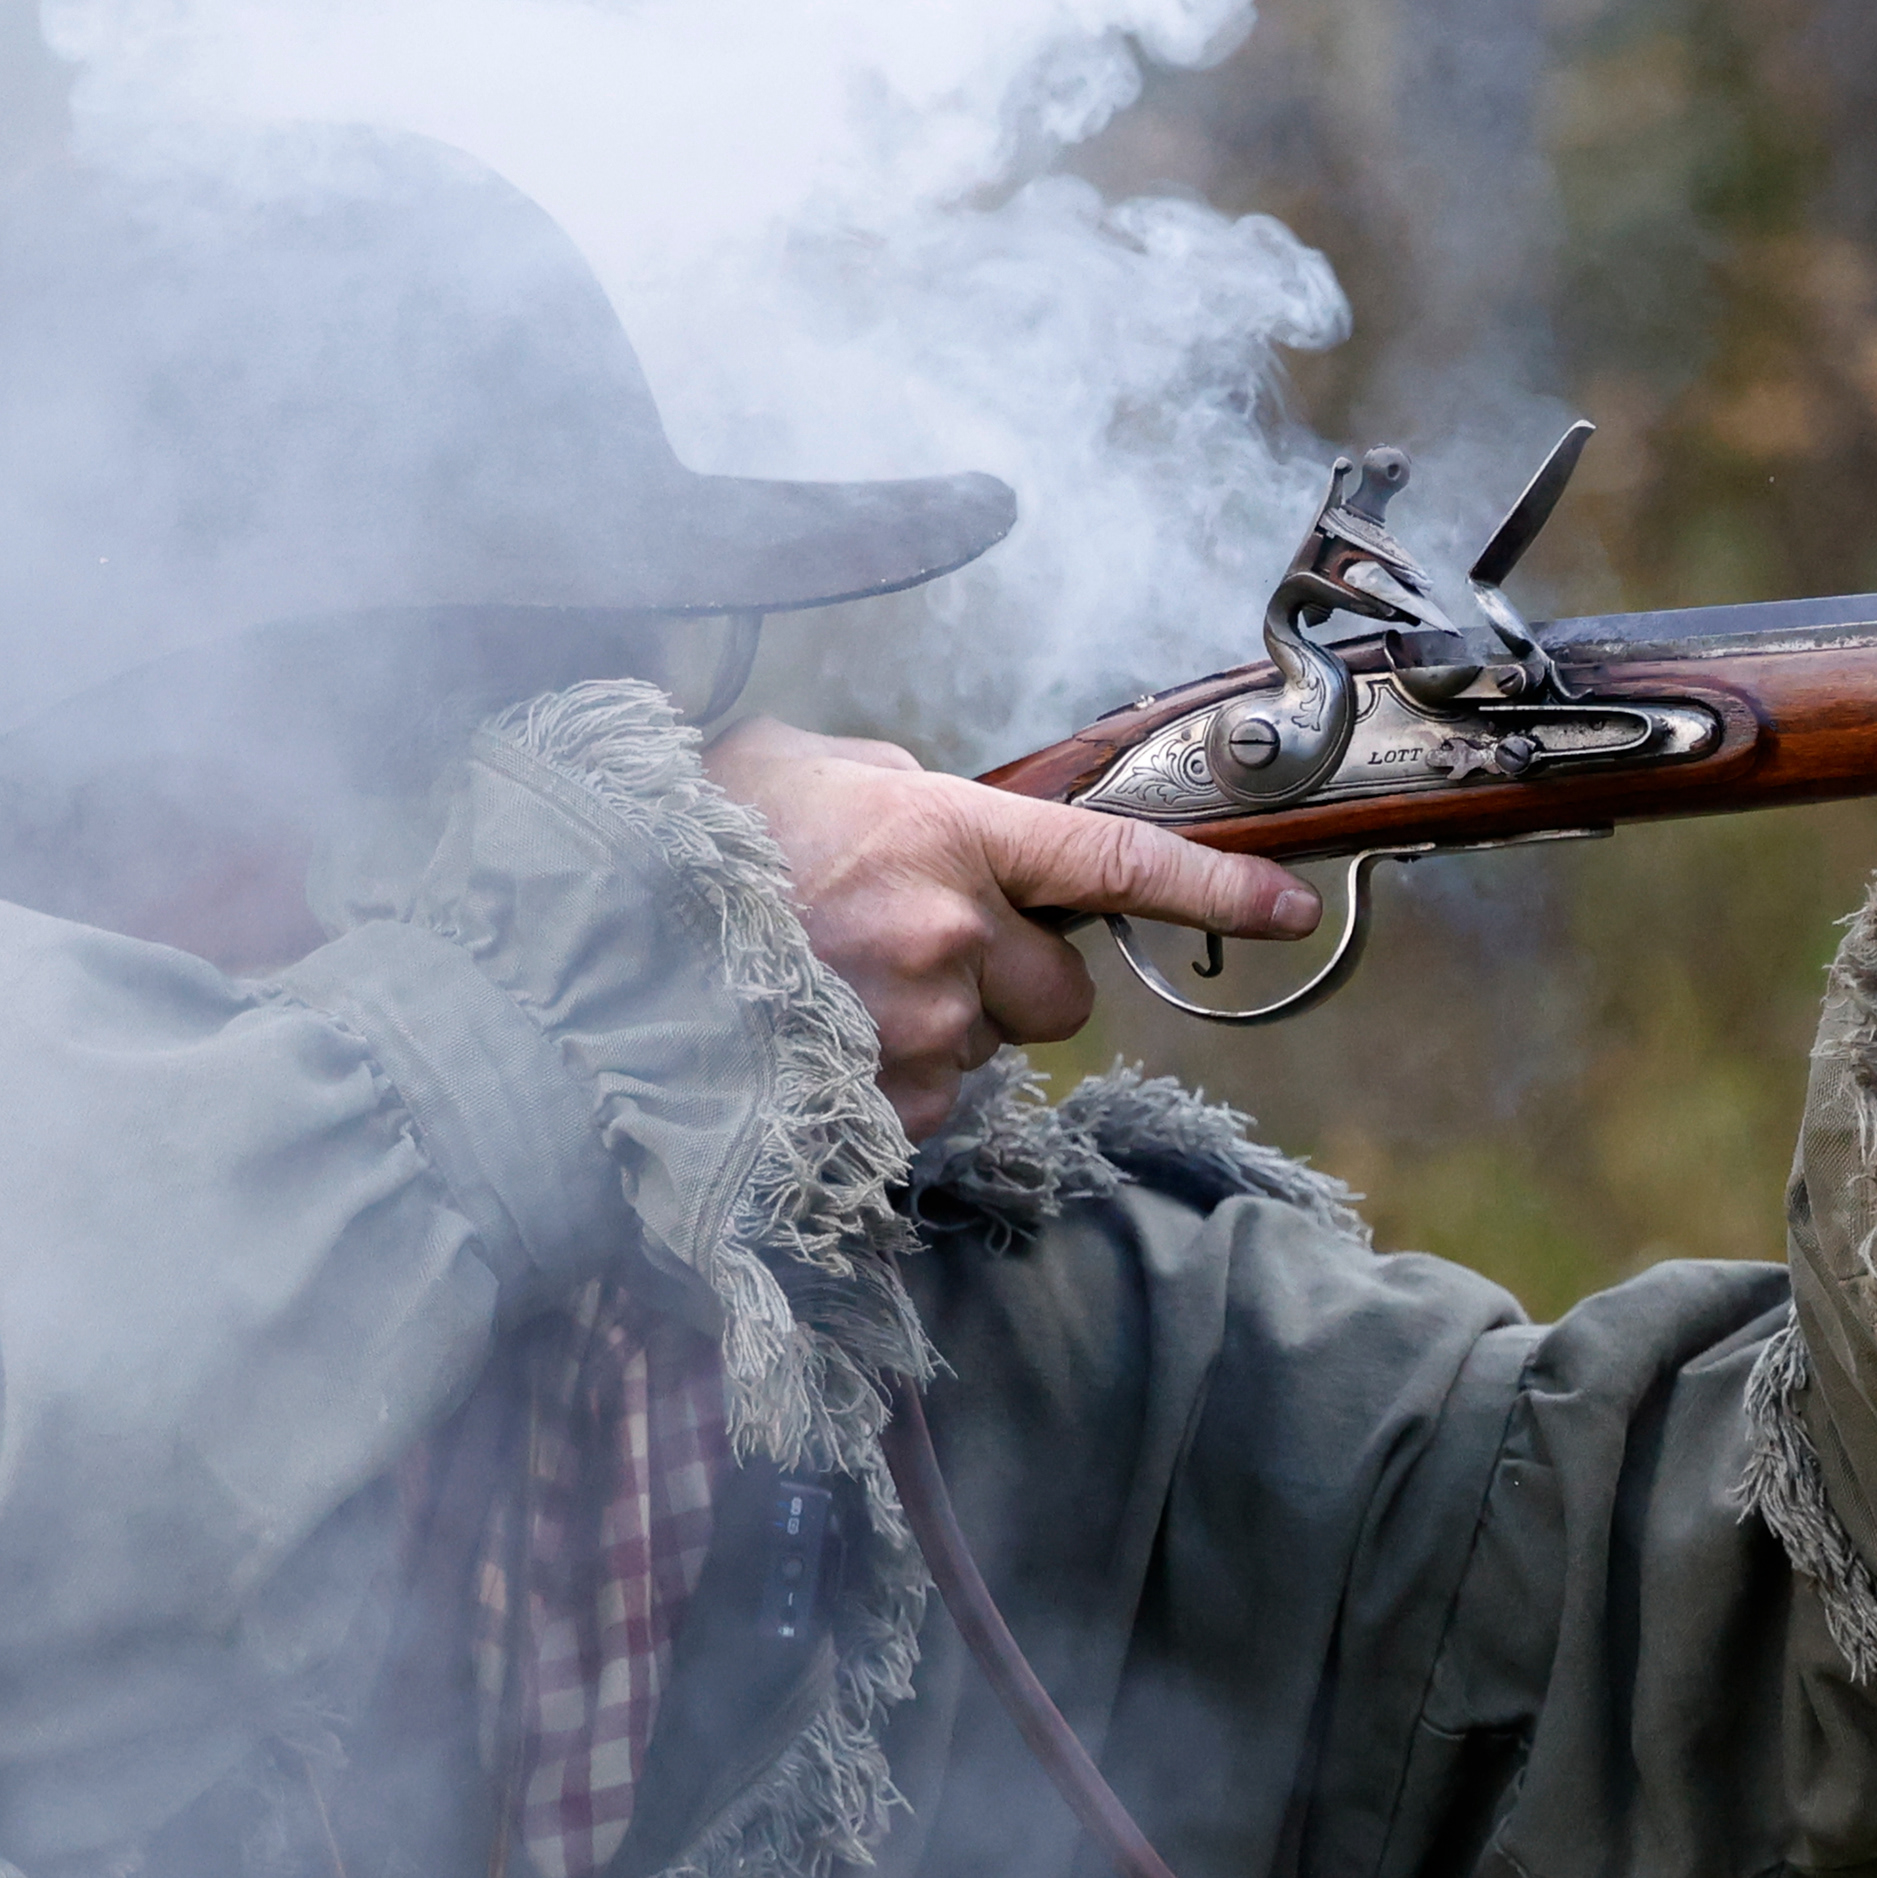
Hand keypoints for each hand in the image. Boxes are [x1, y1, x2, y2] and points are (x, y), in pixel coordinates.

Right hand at [705, 718, 1318, 1137]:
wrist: (587, 936)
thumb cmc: (690, 839)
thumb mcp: (800, 766)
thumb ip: (895, 781)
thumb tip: (933, 807)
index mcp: (945, 833)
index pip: (1113, 860)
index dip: (1213, 890)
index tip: (1289, 910)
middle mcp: (951, 935)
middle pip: (1061, 991)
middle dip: (1009, 980)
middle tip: (909, 954)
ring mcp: (916, 1032)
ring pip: (988, 1052)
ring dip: (937, 1034)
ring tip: (831, 994)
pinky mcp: (880, 1111)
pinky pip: (924, 1107)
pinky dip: (882, 1087)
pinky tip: (810, 1043)